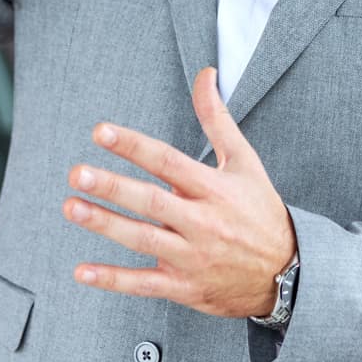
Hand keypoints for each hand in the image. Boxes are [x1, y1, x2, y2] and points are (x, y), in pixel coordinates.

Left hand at [62, 66, 295, 318]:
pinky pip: (144, 284)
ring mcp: (193, 257)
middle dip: (112, 187)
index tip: (100, 131)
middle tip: (77, 173)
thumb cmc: (260, 211)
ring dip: (105, 224)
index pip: (168, 162)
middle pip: (152, 202)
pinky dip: (112, 279)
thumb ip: (217, 118)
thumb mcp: (245, 162)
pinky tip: (81, 270)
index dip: (134, 146)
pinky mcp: (185, 287)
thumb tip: (205, 74)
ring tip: (71, 206)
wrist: (290, 274)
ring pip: (143, 240)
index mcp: (214, 189)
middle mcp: (202, 222)